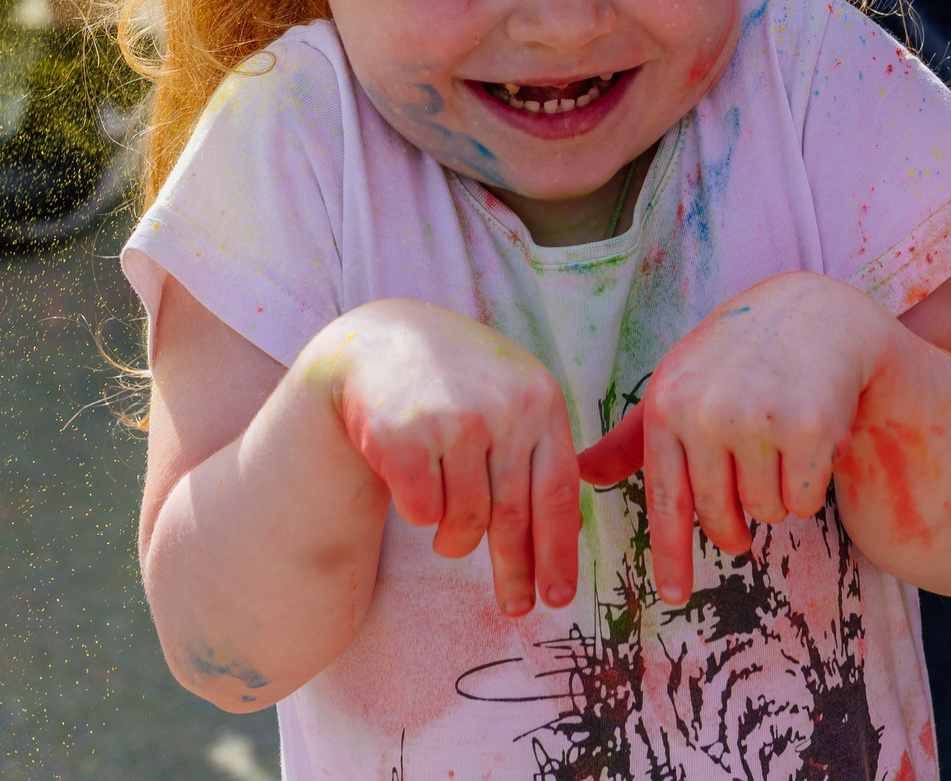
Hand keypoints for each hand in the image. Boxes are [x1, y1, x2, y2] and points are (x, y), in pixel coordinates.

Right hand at [314, 299, 583, 616]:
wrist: (381, 341)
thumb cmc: (457, 381)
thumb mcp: (512, 396)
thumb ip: (540, 452)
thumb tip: (569, 535)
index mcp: (541, 400)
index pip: (559, 493)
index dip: (559, 553)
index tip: (558, 598)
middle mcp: (504, 408)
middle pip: (514, 516)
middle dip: (515, 572)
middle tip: (516, 608)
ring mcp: (454, 421)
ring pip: (465, 522)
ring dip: (455, 541)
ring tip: (447, 533)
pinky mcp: (405, 436)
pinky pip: (422, 512)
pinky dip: (419, 515)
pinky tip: (413, 488)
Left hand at [576, 271, 894, 603]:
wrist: (813, 314)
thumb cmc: (734, 359)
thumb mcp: (679, 386)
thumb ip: (632, 439)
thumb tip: (582, 475)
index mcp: (666, 406)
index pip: (665, 501)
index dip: (671, 556)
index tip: (675, 597)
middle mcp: (705, 413)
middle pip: (720, 517)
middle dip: (736, 522)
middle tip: (748, 491)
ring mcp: (756, 419)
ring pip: (766, 512)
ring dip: (776, 495)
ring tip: (779, 442)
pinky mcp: (808, 428)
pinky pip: (804, 501)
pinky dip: (810, 486)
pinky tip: (811, 438)